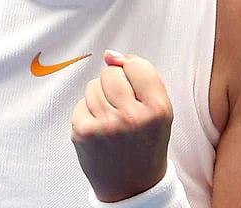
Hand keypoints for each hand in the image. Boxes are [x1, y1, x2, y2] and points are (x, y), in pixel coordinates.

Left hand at [71, 49, 173, 201]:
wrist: (133, 187)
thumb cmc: (146, 143)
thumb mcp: (159, 111)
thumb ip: (142, 77)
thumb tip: (110, 54)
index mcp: (158, 109)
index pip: (137, 65)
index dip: (132, 72)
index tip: (134, 87)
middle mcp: (133, 116)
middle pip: (111, 73)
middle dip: (114, 85)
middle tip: (122, 109)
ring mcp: (106, 125)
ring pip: (93, 86)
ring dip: (100, 99)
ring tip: (111, 121)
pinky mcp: (84, 132)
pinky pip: (81, 103)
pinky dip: (87, 113)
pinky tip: (99, 130)